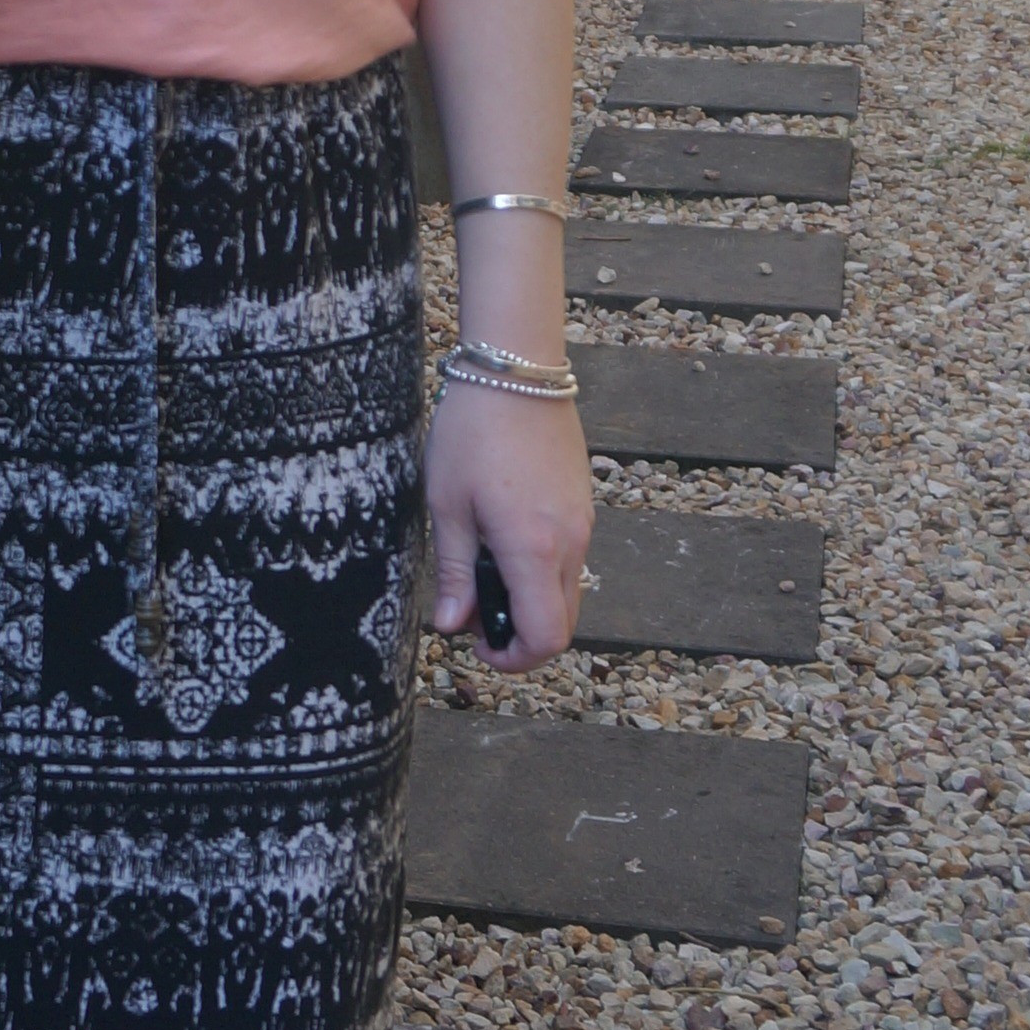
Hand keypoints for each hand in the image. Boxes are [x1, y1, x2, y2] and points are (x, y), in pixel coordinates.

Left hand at [423, 379, 591, 672]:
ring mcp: (583, 524)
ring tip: (482, 570)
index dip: (513, 658)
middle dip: (519, 635)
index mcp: (535, 548)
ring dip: (529, 602)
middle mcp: (571, 543)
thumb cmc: (473, 432)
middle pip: (562, 624)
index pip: (545, 638)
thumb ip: (454, 571)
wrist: (517, 371)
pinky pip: (569, 561)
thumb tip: (452, 624)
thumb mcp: (447, 505)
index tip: (478, 645)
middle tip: (473, 611)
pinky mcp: (583, 507)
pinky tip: (502, 540)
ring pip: (567, 593)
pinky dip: (540, 572)